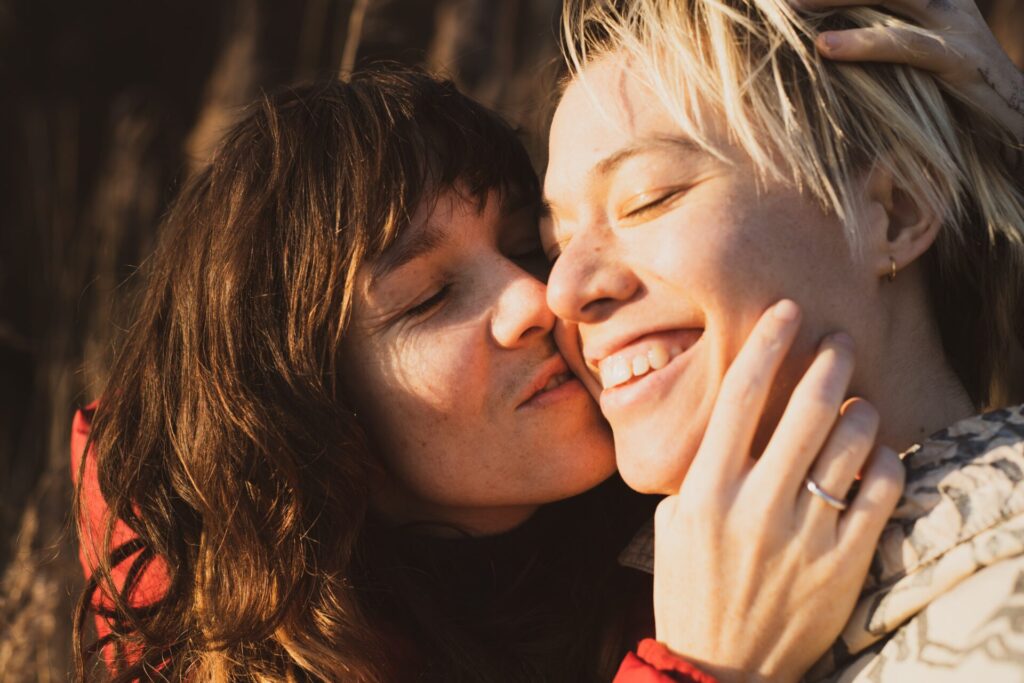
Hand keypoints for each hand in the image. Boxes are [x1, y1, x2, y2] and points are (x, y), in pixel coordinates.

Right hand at [653, 300, 904, 682]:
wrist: (718, 666)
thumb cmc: (690, 589)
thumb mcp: (670, 524)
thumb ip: (699, 474)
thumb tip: (733, 427)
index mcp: (704, 491)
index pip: (738, 399)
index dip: (766, 346)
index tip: (786, 312)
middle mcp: (753, 506)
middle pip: (802, 410)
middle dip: (827, 363)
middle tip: (839, 342)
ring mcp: (801, 536)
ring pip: (848, 445)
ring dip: (858, 410)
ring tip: (857, 401)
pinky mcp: (840, 564)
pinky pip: (877, 494)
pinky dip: (882, 462)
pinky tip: (874, 454)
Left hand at [794, 0, 1023, 141]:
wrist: (1014, 119)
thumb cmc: (951, 90)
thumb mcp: (910, 51)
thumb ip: (875, 31)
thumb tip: (816, 36)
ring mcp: (955, 25)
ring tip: (794, 6)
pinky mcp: (958, 60)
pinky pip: (907, 44)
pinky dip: (865, 43)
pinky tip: (826, 48)